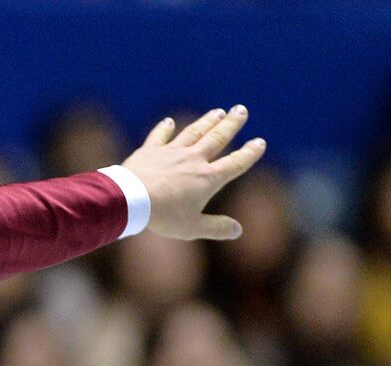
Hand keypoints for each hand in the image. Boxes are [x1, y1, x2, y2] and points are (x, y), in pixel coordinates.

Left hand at [121, 105, 266, 240]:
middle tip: (241, 110)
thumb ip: (216, 228)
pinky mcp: (150, 151)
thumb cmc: (162, 216)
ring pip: (193, 132)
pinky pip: (159, 136)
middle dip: (231, 124)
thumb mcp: (192, 228)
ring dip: (207, 121)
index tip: (259, 142)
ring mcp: (171, 152)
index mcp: (208, 178)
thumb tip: (238, 230)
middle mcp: (193, 160)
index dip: (249, 153)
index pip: (235, 163)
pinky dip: (164, 128)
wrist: (131, 199)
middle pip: (217, 138)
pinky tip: (169, 121)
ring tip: (218, 111)